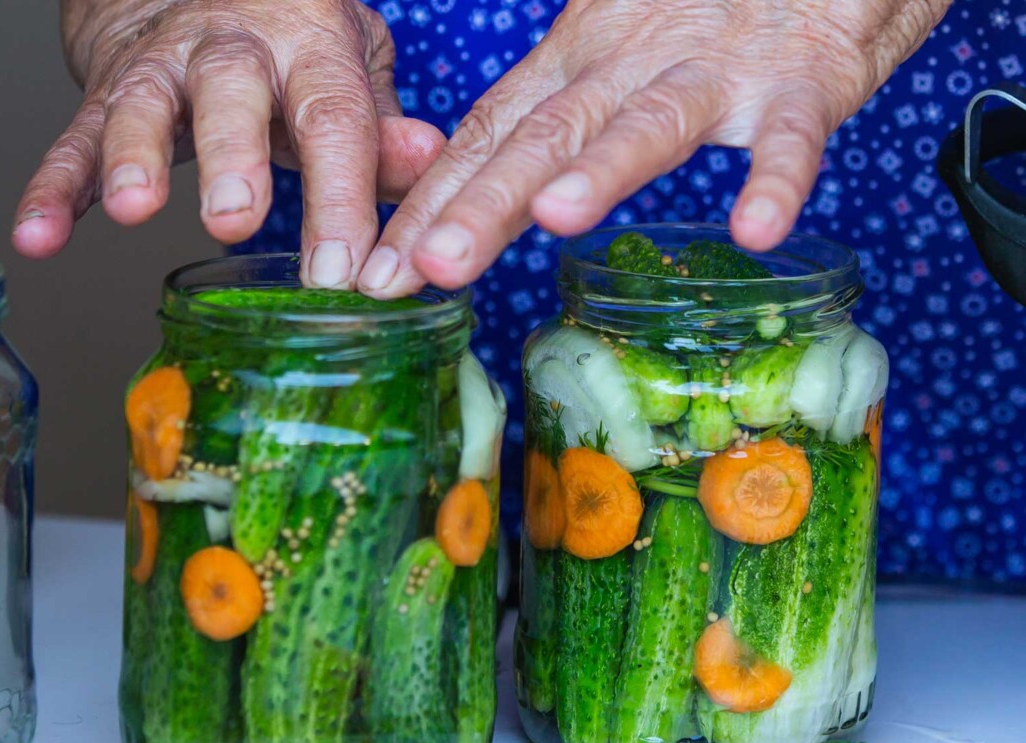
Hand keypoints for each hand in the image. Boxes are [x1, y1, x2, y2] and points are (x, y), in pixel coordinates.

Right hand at [13, 0, 444, 288]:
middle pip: (232, 94)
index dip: (339, 195)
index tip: (343, 269)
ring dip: (134, 158)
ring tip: (134, 208)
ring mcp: (163, 67)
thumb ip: (382, 125)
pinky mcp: (106, 92)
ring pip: (144, 106)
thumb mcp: (350, 69)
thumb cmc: (289, 43)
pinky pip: (74, 139)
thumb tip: (428, 164)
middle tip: (234, 217)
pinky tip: (38, 235)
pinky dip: (53, 188)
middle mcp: (233, 49)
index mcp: (309, 46)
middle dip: (232, 156)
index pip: (332, 119)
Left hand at [356, 0, 951, 295]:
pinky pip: (789, 133)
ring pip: (648, 122)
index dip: (433, 202)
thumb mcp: (614, 52)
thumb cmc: (710, 9)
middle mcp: (631, 62)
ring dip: (601, 170)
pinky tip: (754, 230)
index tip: (384, 271)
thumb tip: (495, 181)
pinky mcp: (803, 79)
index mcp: (578, 60)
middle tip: (431, 265)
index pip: (490, 134)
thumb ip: (561, 109)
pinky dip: (775, 178)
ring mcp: (716, 68)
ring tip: (554, 219)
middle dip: (483, 202)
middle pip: (545, 135)